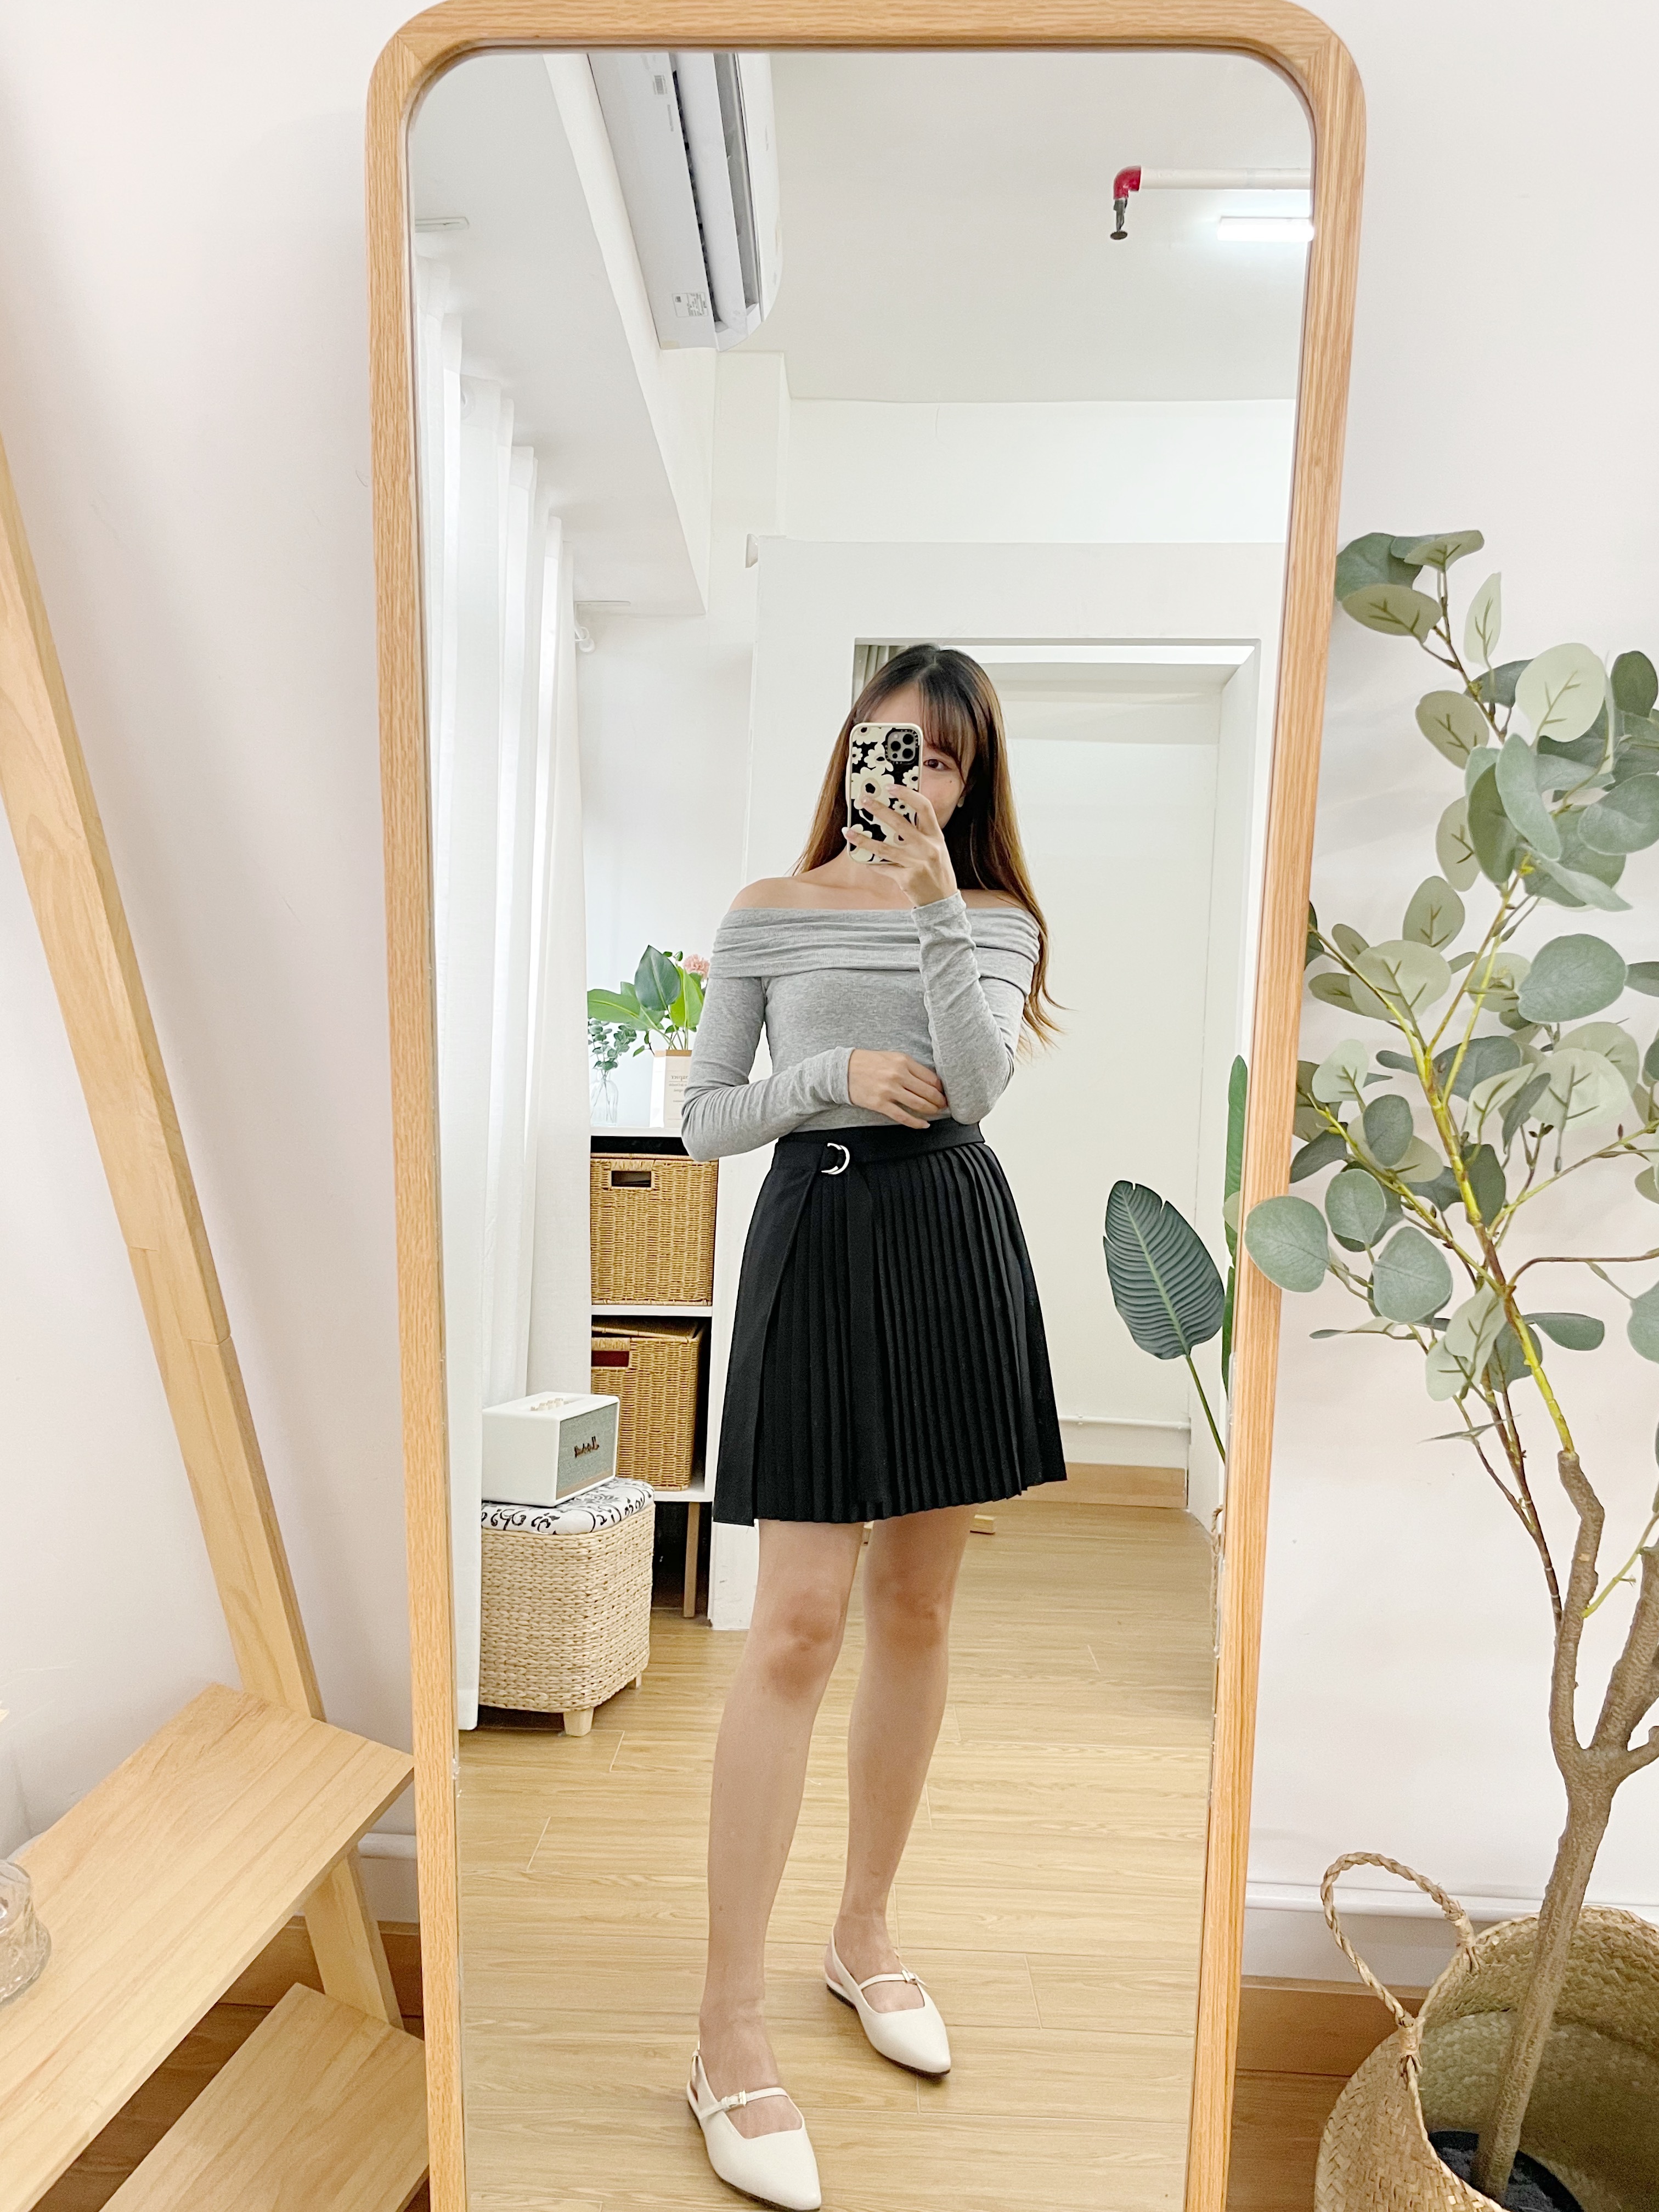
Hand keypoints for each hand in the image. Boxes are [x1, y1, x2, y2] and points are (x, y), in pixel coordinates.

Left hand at [843, 784, 957, 907]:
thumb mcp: (936, 849)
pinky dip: (871, 863)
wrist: (941, 902)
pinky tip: (861, 858)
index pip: (924, 808)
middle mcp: (927, 848)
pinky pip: (883, 867)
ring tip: (848, 831)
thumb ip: (921, 834)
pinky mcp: (906, 879)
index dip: (907, 794)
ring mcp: (916, 864)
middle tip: (864, 801)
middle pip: (899, 823)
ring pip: (883, 848)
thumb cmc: (937, 872)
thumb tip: (894, 818)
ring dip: (863, 839)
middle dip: (879, 810)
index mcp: (936, 837)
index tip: (891, 787)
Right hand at [847, 1050, 946, 1128]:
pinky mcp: (880, 1104)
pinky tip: (924, 1124)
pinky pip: (903, 1116)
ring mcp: (889, 1091)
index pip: (931, 1078)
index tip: (943, 1093)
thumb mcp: (892, 1057)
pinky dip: (916, 1122)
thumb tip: (930, 1082)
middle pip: (928, 1092)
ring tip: (936, 1112)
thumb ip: (910, 1067)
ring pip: (919, 1105)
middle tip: (944, 1105)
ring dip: (931, 1111)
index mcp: (903, 1061)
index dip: (940, 1088)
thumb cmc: (868, 1063)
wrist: (843, 1070)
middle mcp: (898, 1075)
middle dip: (939, 1101)